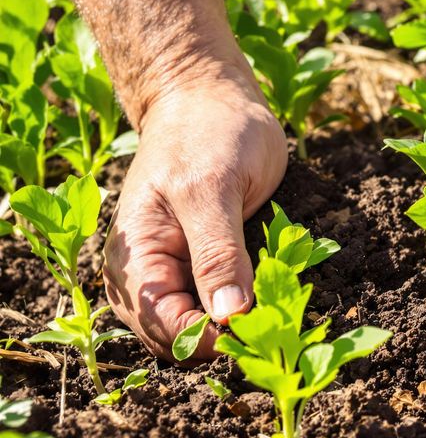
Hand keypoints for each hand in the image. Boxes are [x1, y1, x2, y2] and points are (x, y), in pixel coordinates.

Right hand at [103, 83, 286, 361]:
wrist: (208, 98)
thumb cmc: (207, 133)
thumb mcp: (213, 189)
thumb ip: (218, 253)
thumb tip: (228, 317)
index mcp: (135, 260)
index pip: (166, 328)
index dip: (211, 339)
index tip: (259, 331)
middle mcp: (146, 276)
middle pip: (180, 339)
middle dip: (226, 339)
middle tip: (276, 323)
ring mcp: (172, 274)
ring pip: (202, 329)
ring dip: (238, 327)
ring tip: (276, 308)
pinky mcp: (202, 266)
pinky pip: (220, 305)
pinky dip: (246, 308)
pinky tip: (272, 296)